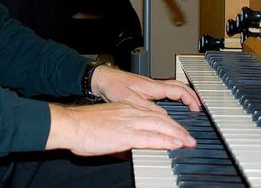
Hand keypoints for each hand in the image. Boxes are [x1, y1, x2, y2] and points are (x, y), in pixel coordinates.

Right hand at [46, 101, 196, 155]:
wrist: (71, 124)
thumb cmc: (84, 126)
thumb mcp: (107, 127)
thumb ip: (121, 138)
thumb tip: (128, 152)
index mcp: (126, 108)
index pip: (153, 114)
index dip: (168, 123)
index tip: (176, 131)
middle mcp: (130, 112)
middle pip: (162, 119)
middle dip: (178, 129)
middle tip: (189, 138)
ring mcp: (129, 122)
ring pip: (160, 126)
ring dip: (177, 135)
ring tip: (188, 142)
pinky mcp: (126, 134)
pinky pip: (151, 137)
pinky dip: (165, 140)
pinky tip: (174, 144)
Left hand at [91, 65, 201, 111]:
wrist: (102, 79)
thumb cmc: (113, 85)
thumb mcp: (129, 100)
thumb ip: (147, 108)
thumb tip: (164, 116)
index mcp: (152, 86)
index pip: (179, 90)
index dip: (190, 99)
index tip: (197, 109)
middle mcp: (153, 85)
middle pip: (179, 86)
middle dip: (192, 95)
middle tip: (200, 106)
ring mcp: (150, 86)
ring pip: (173, 87)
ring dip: (184, 95)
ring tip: (191, 105)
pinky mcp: (145, 89)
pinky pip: (165, 91)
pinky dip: (175, 96)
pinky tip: (173, 104)